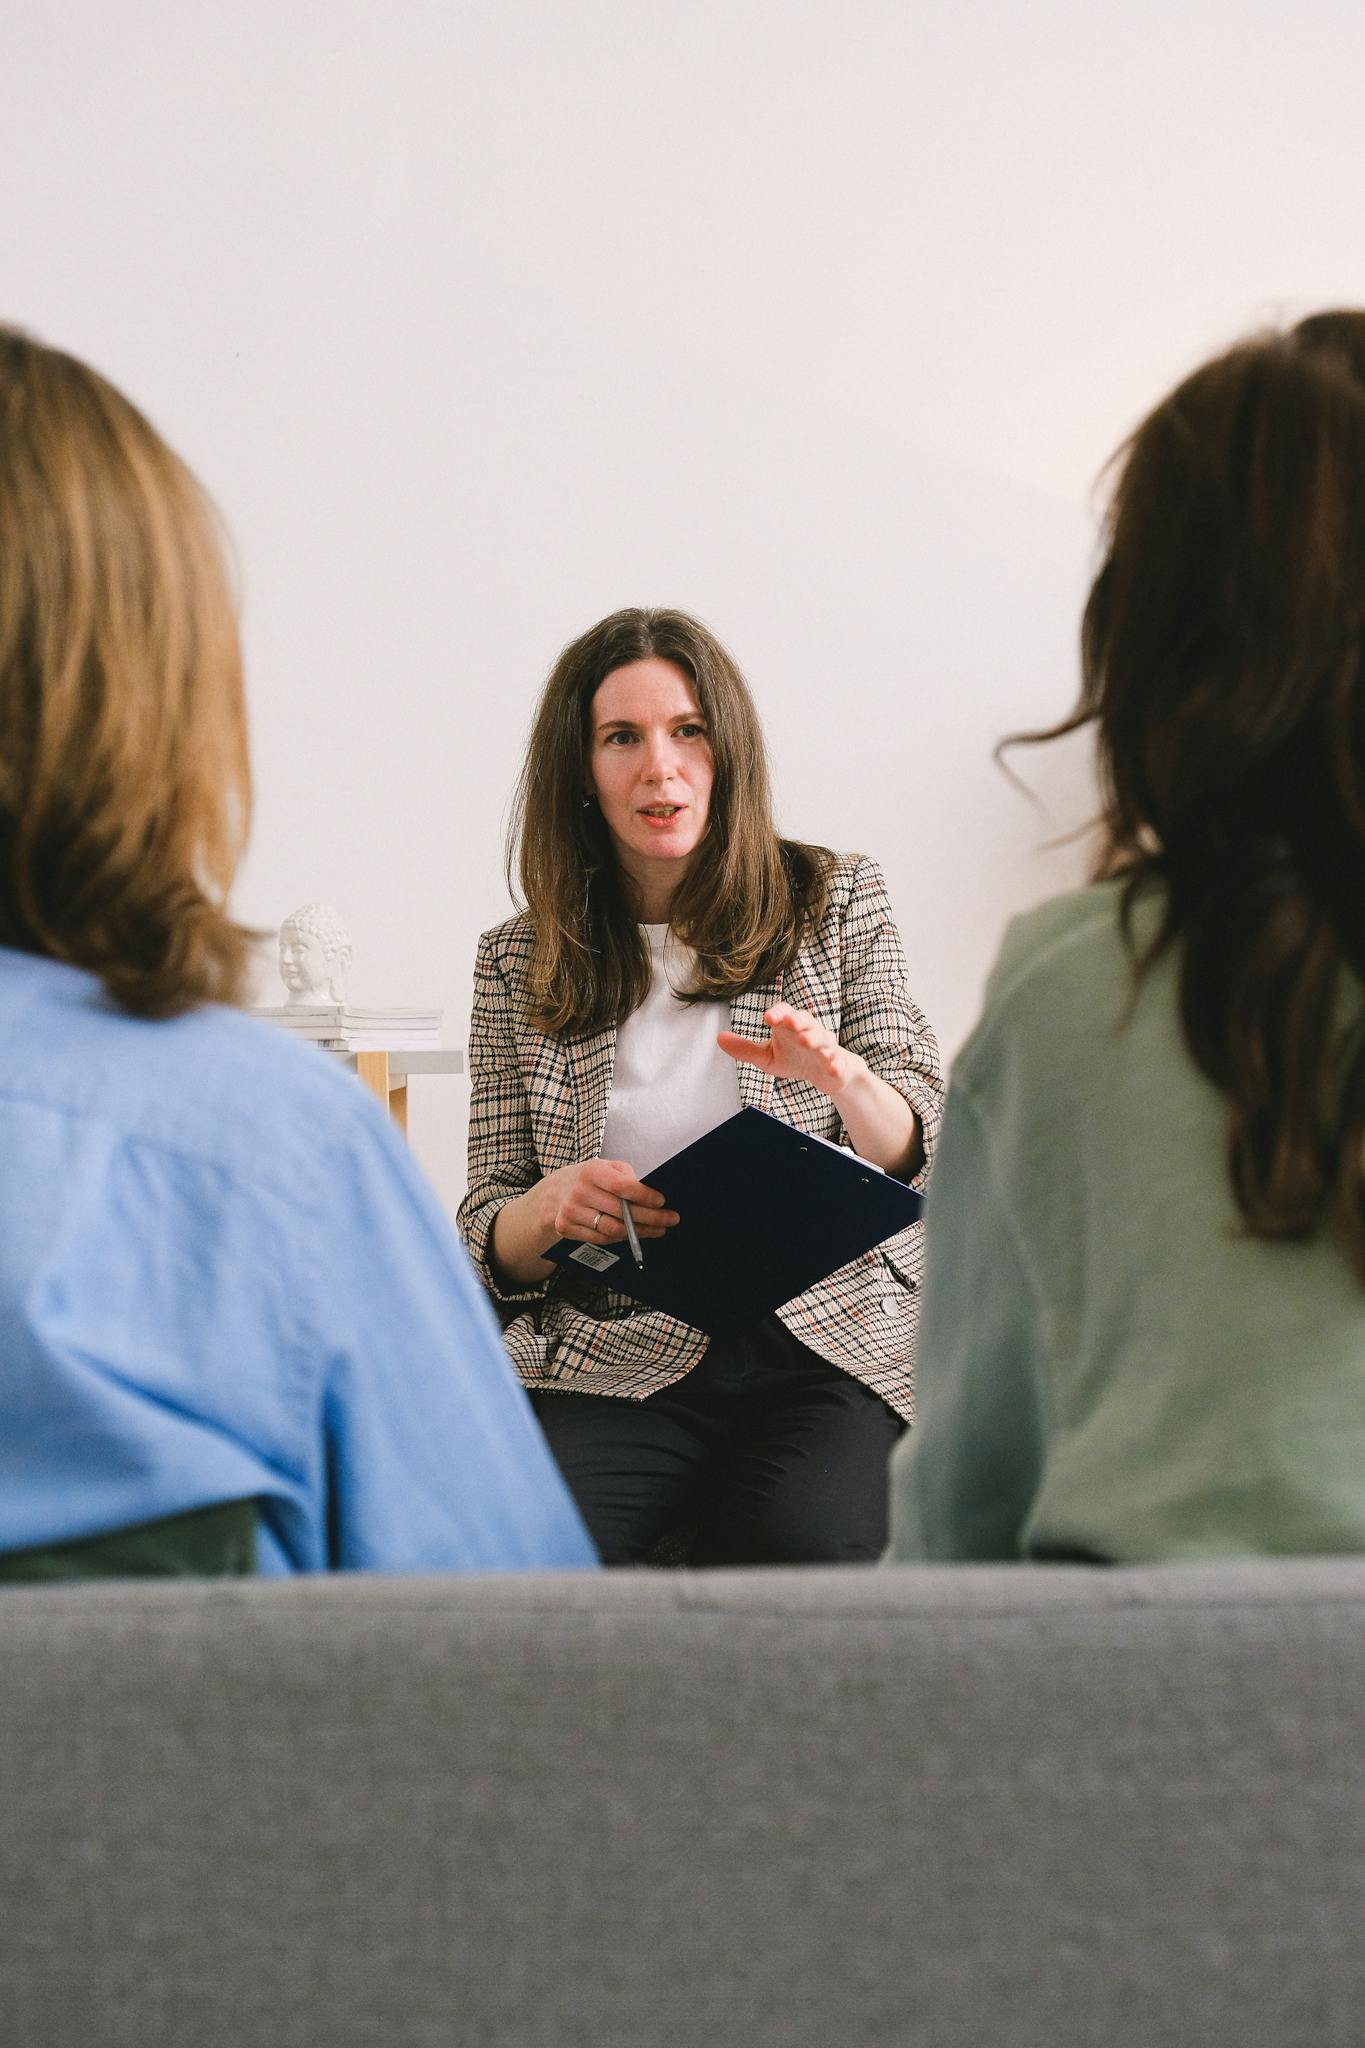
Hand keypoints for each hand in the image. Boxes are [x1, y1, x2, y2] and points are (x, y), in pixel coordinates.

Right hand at [539, 1158, 678, 1250]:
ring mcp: (571, 1211)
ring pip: (613, 1229)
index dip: (644, 1196)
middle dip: (650, 1217)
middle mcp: (579, 1191)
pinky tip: (635, 1235)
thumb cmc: (590, 1179)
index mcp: (591, 1171)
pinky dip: (622, 1238)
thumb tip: (651, 1196)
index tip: (662, 1202)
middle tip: (671, 1219)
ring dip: (640, 1232)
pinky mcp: (566, 1228)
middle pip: (621, 1211)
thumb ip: (626, 1177)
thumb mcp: (607, 1167)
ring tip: (659, 1229)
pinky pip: (601, 1239)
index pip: (622, 1186)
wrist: (555, 1192)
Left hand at [717, 1003, 866, 1101]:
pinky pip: (837, 1062)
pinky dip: (835, 1064)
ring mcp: (825, 1047)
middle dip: (798, 1020)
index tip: (767, 1017)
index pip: (784, 1013)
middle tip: (790, 1022)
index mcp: (790, 1027)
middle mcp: (809, 1032)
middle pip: (806, 1020)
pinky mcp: (837, 1062)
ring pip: (822, 1038)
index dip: (777, 1013)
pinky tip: (832, 1068)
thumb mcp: (767, 1056)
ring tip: (805, 1041)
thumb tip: (719, 1038)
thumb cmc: (796, 1059)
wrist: (828, 1073)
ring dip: (814, 1038)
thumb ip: (745, 1049)